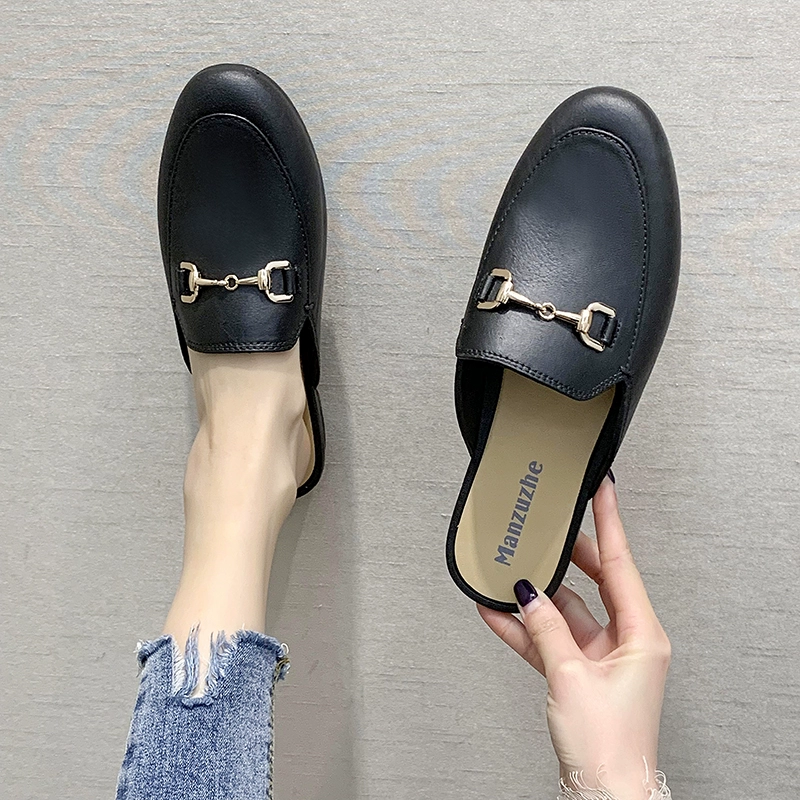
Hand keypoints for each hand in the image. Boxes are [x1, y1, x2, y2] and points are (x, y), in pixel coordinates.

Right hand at [479, 476, 670, 799]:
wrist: (602, 794)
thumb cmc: (608, 745)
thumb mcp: (571, 676)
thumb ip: (546, 628)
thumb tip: (529, 594)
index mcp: (642, 634)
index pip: (621, 563)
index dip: (610, 521)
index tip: (603, 489)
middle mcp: (626, 640)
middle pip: (593, 581)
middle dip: (566, 556)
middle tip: (547, 527)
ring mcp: (601, 656)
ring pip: (566, 609)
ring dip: (536, 596)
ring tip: (509, 572)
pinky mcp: (579, 672)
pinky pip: (549, 638)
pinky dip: (525, 628)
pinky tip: (498, 613)